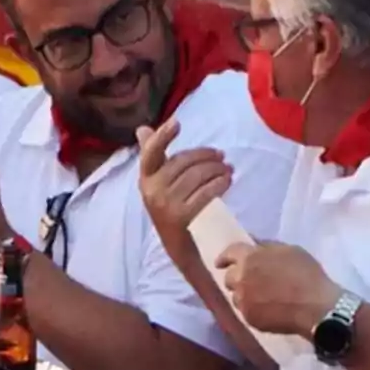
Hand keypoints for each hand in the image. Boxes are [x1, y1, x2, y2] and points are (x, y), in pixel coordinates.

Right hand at [136, 119, 231, 261]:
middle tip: (221, 156)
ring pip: (197, 175)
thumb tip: (142, 129)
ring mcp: (166, 204)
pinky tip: (227, 180)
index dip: (162, 137)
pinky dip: (220, 183)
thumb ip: (152, 155)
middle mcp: (152, 190)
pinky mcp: (182, 216)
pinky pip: (206, 192)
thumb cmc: (169, 208)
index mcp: (146, 179)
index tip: (177, 122)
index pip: (150, 154)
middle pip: (183, 161)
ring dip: (217, 169)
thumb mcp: (157, 182)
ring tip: (228, 168)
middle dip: (206, 156)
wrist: (177, 246)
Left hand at [216, 242, 341, 335]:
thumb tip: (253, 242)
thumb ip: (267, 246)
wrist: (316, 306)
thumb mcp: (290, 251)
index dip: (225, 257)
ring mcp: (243, 299)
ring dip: (244, 295)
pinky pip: (245, 311)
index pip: (229, 253)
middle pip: (229, 277)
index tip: (221, 263)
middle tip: (251, 282)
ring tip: (262, 298)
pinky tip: (268, 310)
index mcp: (249, 257)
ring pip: (236, 296)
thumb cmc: (307, 275)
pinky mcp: (248, 317)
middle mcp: (240, 277)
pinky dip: (253, 309)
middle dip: (237, 278)